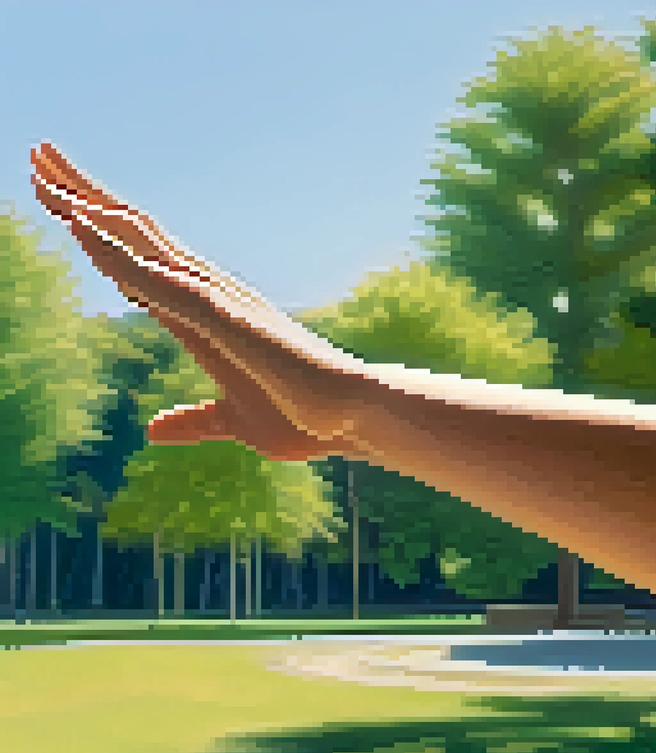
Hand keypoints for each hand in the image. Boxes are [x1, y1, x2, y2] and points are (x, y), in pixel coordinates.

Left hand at [30, 141, 367, 460]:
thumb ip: (195, 419)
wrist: (354, 419)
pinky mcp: (223, 318)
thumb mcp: (234, 422)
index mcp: (204, 315)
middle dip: (83, 194)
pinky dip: (115, 250)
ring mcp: (216, 300)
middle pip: (134, 232)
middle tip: (37, 156)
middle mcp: (207, 294)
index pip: (137, 260)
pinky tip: (78, 226)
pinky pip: (156, 277)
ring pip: (140, 241)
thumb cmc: (308, 419)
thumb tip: (154, 430)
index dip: (95, 228)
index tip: (54, 200)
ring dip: (88, 206)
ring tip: (43, 170)